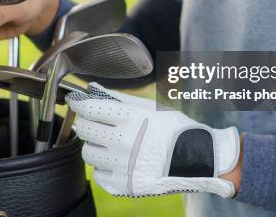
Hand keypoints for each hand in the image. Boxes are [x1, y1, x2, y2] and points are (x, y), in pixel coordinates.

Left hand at [66, 83, 240, 197]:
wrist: (198, 160)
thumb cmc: (175, 130)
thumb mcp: (151, 108)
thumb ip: (120, 99)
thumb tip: (93, 91)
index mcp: (131, 118)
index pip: (90, 109)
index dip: (79, 105)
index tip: (77, 104)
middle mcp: (124, 141)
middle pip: (84, 130)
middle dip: (86, 124)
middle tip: (95, 124)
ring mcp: (123, 165)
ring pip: (87, 153)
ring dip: (95, 146)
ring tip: (109, 144)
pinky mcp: (124, 185)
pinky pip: (98, 176)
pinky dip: (104, 168)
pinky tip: (117, 162)